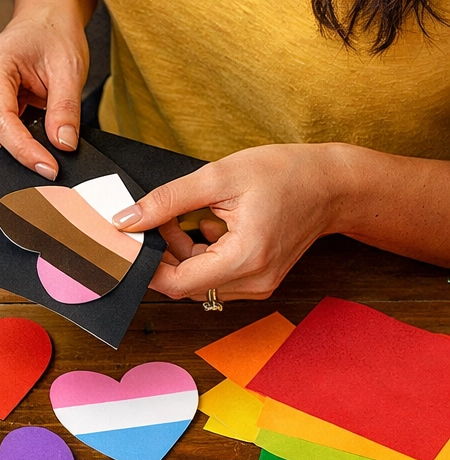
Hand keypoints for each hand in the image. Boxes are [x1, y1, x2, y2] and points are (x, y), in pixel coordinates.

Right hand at [0, 6, 88, 175]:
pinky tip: (31, 152)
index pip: (1, 122)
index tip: (49, 169)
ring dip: (9, 159)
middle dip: (11, 164)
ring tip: (42, 162)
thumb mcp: (69, 67)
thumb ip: (65, 108)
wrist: (43, 16)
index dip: (24, 151)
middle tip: (48, 177)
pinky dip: (8, 151)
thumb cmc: (53, 34)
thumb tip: (63, 145)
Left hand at [113, 144, 346, 300]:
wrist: (334, 184)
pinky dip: (199, 253)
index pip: (176, 283)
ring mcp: (258, 285)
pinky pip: (214, 276)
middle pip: (184, 284)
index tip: (129, 240)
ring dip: (180, 252)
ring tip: (186, 215)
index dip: (145, 265)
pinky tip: (208, 223)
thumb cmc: (285, 173)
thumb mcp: (220, 176)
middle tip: (159, 218)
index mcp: (246, 258)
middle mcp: (254, 282)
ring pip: (197, 281)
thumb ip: (168, 200)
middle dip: (163, 253)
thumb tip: (125, 220)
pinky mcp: (258, 280)